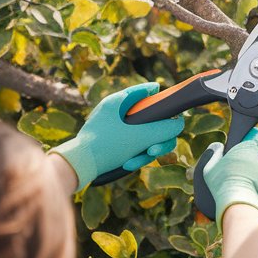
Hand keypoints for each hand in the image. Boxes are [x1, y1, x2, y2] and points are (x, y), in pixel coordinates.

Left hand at [51, 82, 184, 188]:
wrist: (78, 166)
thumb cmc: (107, 147)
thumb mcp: (140, 137)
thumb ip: (164, 129)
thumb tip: (179, 124)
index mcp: (119, 100)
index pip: (148, 91)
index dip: (164, 101)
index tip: (174, 113)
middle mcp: (117, 110)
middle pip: (151, 118)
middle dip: (157, 137)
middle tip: (155, 149)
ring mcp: (114, 127)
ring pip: (144, 135)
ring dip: (146, 150)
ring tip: (138, 160)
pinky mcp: (112, 142)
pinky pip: (133, 145)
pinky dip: (134, 155)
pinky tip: (127, 164)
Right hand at [199, 128, 257, 221]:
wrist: (240, 207)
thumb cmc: (223, 184)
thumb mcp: (209, 167)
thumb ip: (214, 153)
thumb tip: (219, 147)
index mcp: (250, 147)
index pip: (256, 134)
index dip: (248, 137)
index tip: (240, 144)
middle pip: (256, 152)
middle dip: (246, 157)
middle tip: (233, 166)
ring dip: (251, 171)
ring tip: (237, 182)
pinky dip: (255, 183)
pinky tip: (244, 191)